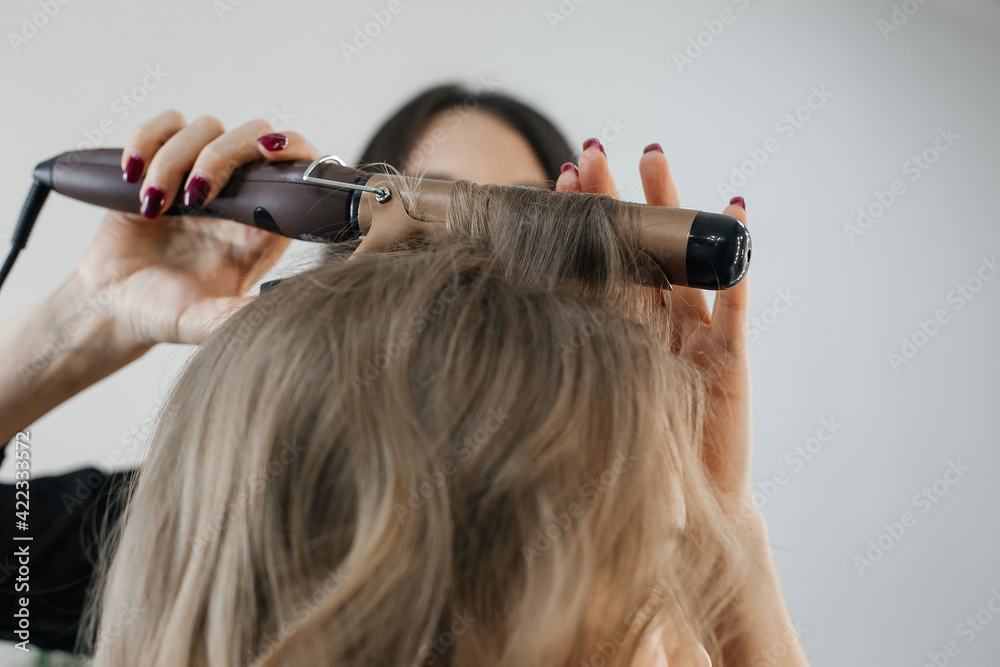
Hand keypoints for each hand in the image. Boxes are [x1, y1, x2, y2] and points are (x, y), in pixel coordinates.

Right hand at [76, 110, 318, 346]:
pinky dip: (145, 140)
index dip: (293, 149)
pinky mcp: (159, 163)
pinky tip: (131, 176)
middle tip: (196, 197)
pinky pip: (162, 126)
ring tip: (154, 205)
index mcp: (263, 226)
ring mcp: (200, 174)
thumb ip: (241, 315)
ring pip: (206, 127)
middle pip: (252, 134)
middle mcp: (238, 194)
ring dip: (175, 159)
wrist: (112, 307)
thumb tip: (285, 310)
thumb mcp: (209, 322)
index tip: (268, 153)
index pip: (295, 169)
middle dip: (224, 154)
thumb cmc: (165, 316)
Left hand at [555, 140, 753, 525]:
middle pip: (634, 252)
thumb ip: (552, 376)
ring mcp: (691, 340)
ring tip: (653, 158)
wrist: (683, 515)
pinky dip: (732, 260)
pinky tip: (730, 213)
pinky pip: (732, 303)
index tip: (555, 182)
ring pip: (679, 263)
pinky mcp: (728, 360)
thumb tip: (482, 336)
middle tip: (595, 151)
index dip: (578, 226)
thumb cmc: (627, 467)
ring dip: (669, 210)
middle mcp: (651, 330)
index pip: (593, 268)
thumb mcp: (579, 411)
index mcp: (613, 338)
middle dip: (615, 201)